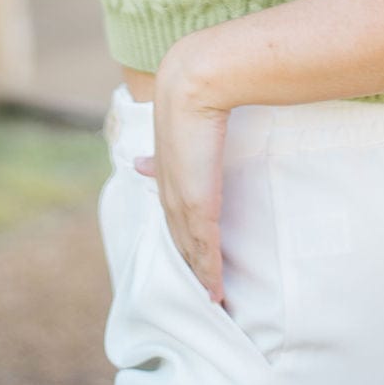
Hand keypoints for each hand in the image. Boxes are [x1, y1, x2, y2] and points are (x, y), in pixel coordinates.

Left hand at [133, 38, 230, 304]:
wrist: (194, 82)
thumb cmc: (203, 84)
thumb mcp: (196, 105)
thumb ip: (202, 114)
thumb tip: (207, 102)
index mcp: (167, 166)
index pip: (173, 210)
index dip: (179, 234)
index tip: (185, 252)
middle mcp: (170, 187)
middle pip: (179, 239)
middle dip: (188, 264)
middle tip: (200, 291)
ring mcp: (182, 199)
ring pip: (190, 251)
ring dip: (200, 278)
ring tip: (211, 302)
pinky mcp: (198, 205)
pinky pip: (205, 250)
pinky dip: (209, 273)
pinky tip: (216, 295)